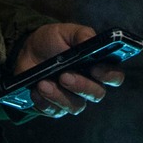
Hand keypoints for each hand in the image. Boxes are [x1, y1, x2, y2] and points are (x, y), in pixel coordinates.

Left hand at [11, 23, 125, 117]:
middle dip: (81, 86)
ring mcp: (73, 97)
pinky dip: (44, 102)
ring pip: (76, 106)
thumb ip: (82, 35)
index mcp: (98, 65)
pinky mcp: (56, 107)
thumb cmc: (52, 41)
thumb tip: (91, 41)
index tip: (96, 68)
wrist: (27, 52)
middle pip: (97, 94)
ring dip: (59, 95)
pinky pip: (55, 111)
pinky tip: (36, 91)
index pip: (114, 76)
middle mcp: (89, 84)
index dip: (109, 75)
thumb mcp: (66, 31)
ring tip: (43, 83)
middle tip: (64, 76)